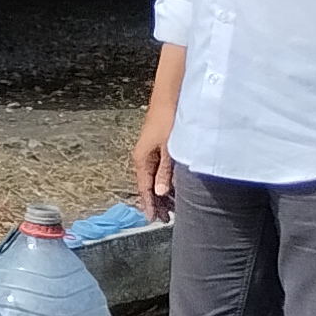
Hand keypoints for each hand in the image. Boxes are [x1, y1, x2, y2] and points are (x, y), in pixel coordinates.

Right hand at [131, 104, 176, 220]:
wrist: (169, 96)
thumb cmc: (168, 120)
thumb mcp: (169, 148)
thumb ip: (165, 171)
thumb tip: (160, 192)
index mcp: (142, 159)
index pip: (144, 188)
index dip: (150, 204)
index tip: (154, 219)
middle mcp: (143, 156)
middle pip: (147, 185)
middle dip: (155, 202)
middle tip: (165, 218)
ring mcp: (150, 151)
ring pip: (153, 177)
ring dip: (161, 192)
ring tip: (170, 206)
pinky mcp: (158, 145)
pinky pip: (158, 169)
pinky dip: (164, 180)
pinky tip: (173, 185)